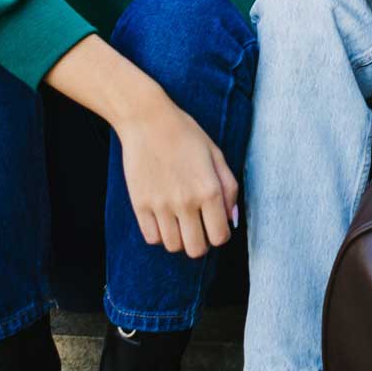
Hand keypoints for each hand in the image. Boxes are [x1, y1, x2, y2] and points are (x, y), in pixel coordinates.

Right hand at [113, 93, 238, 258]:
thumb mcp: (216, 156)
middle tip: (197, 227)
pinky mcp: (140, 204)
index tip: (215, 224)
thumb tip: (231, 220)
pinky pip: (152, 238)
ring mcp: (161, 205)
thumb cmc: (186, 135)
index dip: (220, 234)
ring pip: (173, 246)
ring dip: (179, 238)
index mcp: (209, 190)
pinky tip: (163, 217)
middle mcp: (186, 202)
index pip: (220, 237)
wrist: (148, 121)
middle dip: (201, 242)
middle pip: (196, 249)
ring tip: (180, 220)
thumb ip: (229, 189)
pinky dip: (159, 233)